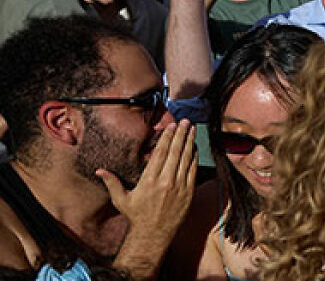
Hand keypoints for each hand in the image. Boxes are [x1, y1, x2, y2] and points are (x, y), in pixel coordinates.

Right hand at [99, 121, 196, 240]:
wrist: (154, 233)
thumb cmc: (136, 215)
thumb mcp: (121, 199)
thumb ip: (112, 183)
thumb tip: (99, 170)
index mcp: (149, 180)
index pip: (160, 153)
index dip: (167, 138)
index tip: (171, 126)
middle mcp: (165, 181)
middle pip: (175, 152)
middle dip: (181, 135)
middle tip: (186, 121)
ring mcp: (179, 186)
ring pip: (186, 159)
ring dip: (190, 142)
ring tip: (193, 129)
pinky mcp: (188, 192)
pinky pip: (193, 170)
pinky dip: (194, 157)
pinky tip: (195, 148)